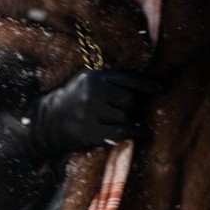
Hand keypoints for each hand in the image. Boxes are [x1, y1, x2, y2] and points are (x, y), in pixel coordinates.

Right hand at [27, 69, 157, 160]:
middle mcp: (94, 93)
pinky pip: (122, 132)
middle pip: (130, 99)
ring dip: (129, 118)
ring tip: (122, 117)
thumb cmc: (75, 96)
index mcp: (96, 77)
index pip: (129, 79)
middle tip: (132, 107)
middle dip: (134, 104)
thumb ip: (110, 77)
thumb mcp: (88, 78)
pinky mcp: (92, 132)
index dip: (147, 84)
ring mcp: (92, 113)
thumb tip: (143, 80)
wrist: (48, 120)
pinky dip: (135, 131)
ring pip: (127, 116)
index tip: (161, 88)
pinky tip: (142, 131)